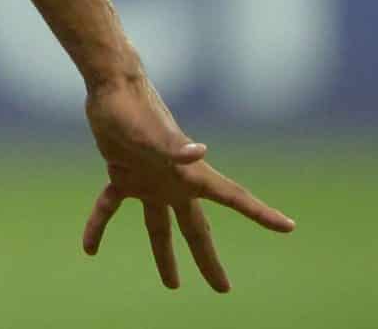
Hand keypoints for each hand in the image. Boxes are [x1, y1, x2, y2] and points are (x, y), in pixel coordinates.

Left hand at [81, 75, 294, 290]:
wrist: (111, 86)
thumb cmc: (133, 108)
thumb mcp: (150, 131)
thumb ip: (173, 146)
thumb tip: (201, 151)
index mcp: (190, 174)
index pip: (233, 197)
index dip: (260, 213)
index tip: (289, 227)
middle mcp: (173, 182)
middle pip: (196, 229)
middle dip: (208, 260)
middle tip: (223, 290)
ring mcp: (148, 179)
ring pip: (159, 227)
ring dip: (164, 255)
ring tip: (172, 284)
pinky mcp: (121, 173)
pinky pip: (110, 207)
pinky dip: (100, 225)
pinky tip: (89, 248)